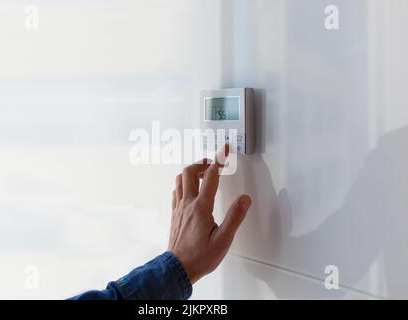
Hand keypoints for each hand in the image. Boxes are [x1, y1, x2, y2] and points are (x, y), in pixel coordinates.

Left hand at [168, 145, 251, 283]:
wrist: (178, 268)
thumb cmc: (199, 257)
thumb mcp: (223, 240)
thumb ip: (234, 217)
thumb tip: (244, 199)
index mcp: (201, 207)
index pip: (211, 176)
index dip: (219, 159)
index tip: (224, 149)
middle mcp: (187, 204)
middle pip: (189, 172)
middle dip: (202, 162)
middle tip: (214, 163)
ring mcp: (179, 208)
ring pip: (179, 179)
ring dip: (191, 171)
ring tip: (203, 173)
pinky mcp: (175, 214)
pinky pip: (176, 191)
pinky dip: (184, 183)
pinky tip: (190, 189)